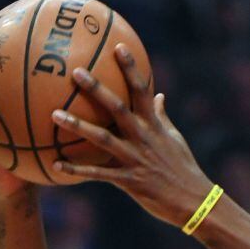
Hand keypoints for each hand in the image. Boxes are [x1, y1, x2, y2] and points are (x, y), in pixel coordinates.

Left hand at [50, 43, 211, 226]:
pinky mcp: (129, 181)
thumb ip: (162, 116)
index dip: (131, 68)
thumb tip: (159, 95)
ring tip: (55, 114)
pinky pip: (99, 174)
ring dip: (78, 126)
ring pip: (103, 139)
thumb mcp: (175, 139)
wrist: (194, 201)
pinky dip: (77, 170)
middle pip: (117, 108)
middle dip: (97, 89)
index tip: (118, 47)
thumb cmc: (184, 168)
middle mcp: (144, 138)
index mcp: (155, 126)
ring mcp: (135, 159)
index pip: (142, 90)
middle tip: (75, 72)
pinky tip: (55, 164)